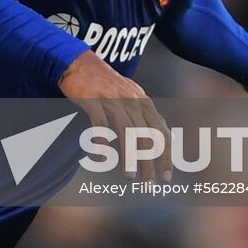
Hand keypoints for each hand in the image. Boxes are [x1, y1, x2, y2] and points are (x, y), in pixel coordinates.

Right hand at [58, 51, 171, 182]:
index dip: (166, 156)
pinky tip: (101, 159)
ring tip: (130, 176)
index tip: (167, 177)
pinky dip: (101, 143)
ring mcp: (111, 99)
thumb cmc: (106, 83)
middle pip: (146, 135)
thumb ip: (148, 115)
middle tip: (149, 185)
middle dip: (149, 163)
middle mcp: (131, 100)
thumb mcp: (132, 95)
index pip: (162, 132)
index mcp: (143, 101)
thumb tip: (169, 138)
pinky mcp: (92, 99)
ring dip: (130, 156)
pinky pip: (99, 124)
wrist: (78, 62)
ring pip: (126, 132)